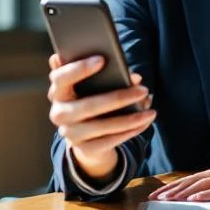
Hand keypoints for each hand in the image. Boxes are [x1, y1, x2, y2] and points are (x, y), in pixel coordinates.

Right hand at [47, 53, 154, 178]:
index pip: (60, 78)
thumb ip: (105, 75)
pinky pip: (111, 140)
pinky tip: (145, 122)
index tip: (102, 59)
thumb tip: (135, 78)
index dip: (79, 69)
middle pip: (88, 106)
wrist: (85, 135)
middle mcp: (59, 114)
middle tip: (143, 90)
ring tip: (151, 111)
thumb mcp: (91, 86)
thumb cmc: (91, 99)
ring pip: (103, 126)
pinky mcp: (85, 149)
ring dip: (131, 118)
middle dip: (118, 98)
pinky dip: (131, 131)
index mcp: (57, 92)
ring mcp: (70, 134)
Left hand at [149, 151, 209, 200]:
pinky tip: (195, 199)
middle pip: (195, 179)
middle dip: (173, 189)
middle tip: (154, 198)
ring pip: (205, 183)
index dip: (176, 186)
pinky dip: (207, 194)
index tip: (159, 195)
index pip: (196, 179)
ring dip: (184, 191)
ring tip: (168, 199)